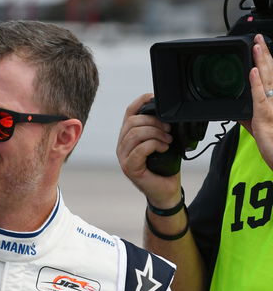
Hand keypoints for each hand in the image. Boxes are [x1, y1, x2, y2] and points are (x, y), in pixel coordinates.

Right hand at [116, 92, 181, 207]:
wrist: (166, 191)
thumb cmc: (164, 168)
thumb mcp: (162, 142)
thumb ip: (158, 129)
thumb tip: (169, 113)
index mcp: (128, 137)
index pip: (128, 113)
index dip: (141, 101)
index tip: (155, 99)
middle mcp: (122, 146)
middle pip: (132, 122)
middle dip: (154, 122)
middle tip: (169, 130)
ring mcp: (123, 157)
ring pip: (135, 134)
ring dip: (156, 134)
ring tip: (168, 141)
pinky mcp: (129, 167)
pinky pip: (139, 149)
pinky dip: (154, 145)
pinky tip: (164, 148)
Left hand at [241, 34, 272, 168]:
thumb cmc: (271, 141)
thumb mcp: (256, 125)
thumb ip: (248, 114)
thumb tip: (237, 109)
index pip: (271, 75)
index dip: (266, 60)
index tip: (259, 46)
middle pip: (271, 72)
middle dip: (264, 54)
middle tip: (258, 37)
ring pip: (267, 79)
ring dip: (260, 62)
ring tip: (256, 47)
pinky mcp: (264, 115)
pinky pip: (259, 96)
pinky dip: (255, 83)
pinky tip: (251, 71)